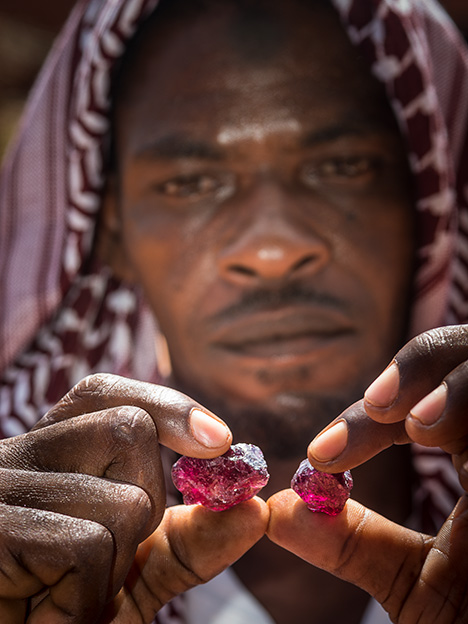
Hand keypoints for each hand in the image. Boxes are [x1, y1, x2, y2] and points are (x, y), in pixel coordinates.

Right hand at [0, 373, 267, 622]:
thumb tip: (256, 508)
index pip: (106, 393)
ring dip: (116, 567)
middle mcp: (17, 456)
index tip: (219, 440)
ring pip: (122, 498)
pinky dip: (87, 598)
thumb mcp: (138, 572)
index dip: (167, 406)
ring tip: (67, 594)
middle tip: (108, 559)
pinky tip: (48, 613)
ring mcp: (1, 490)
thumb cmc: (65, 610)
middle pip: (127, 430)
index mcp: (49, 453)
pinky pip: (88, 545)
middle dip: (146, 503)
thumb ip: (192, 539)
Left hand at [268, 326, 467, 622]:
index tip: (321, 455)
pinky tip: (434, 428)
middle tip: (376, 406)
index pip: (417, 407)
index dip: (367, 421)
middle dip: (418, 367)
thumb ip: (354, 543)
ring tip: (412, 423)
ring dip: (450, 382)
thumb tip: (278, 511)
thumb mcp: (416, 584)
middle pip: (462, 355)